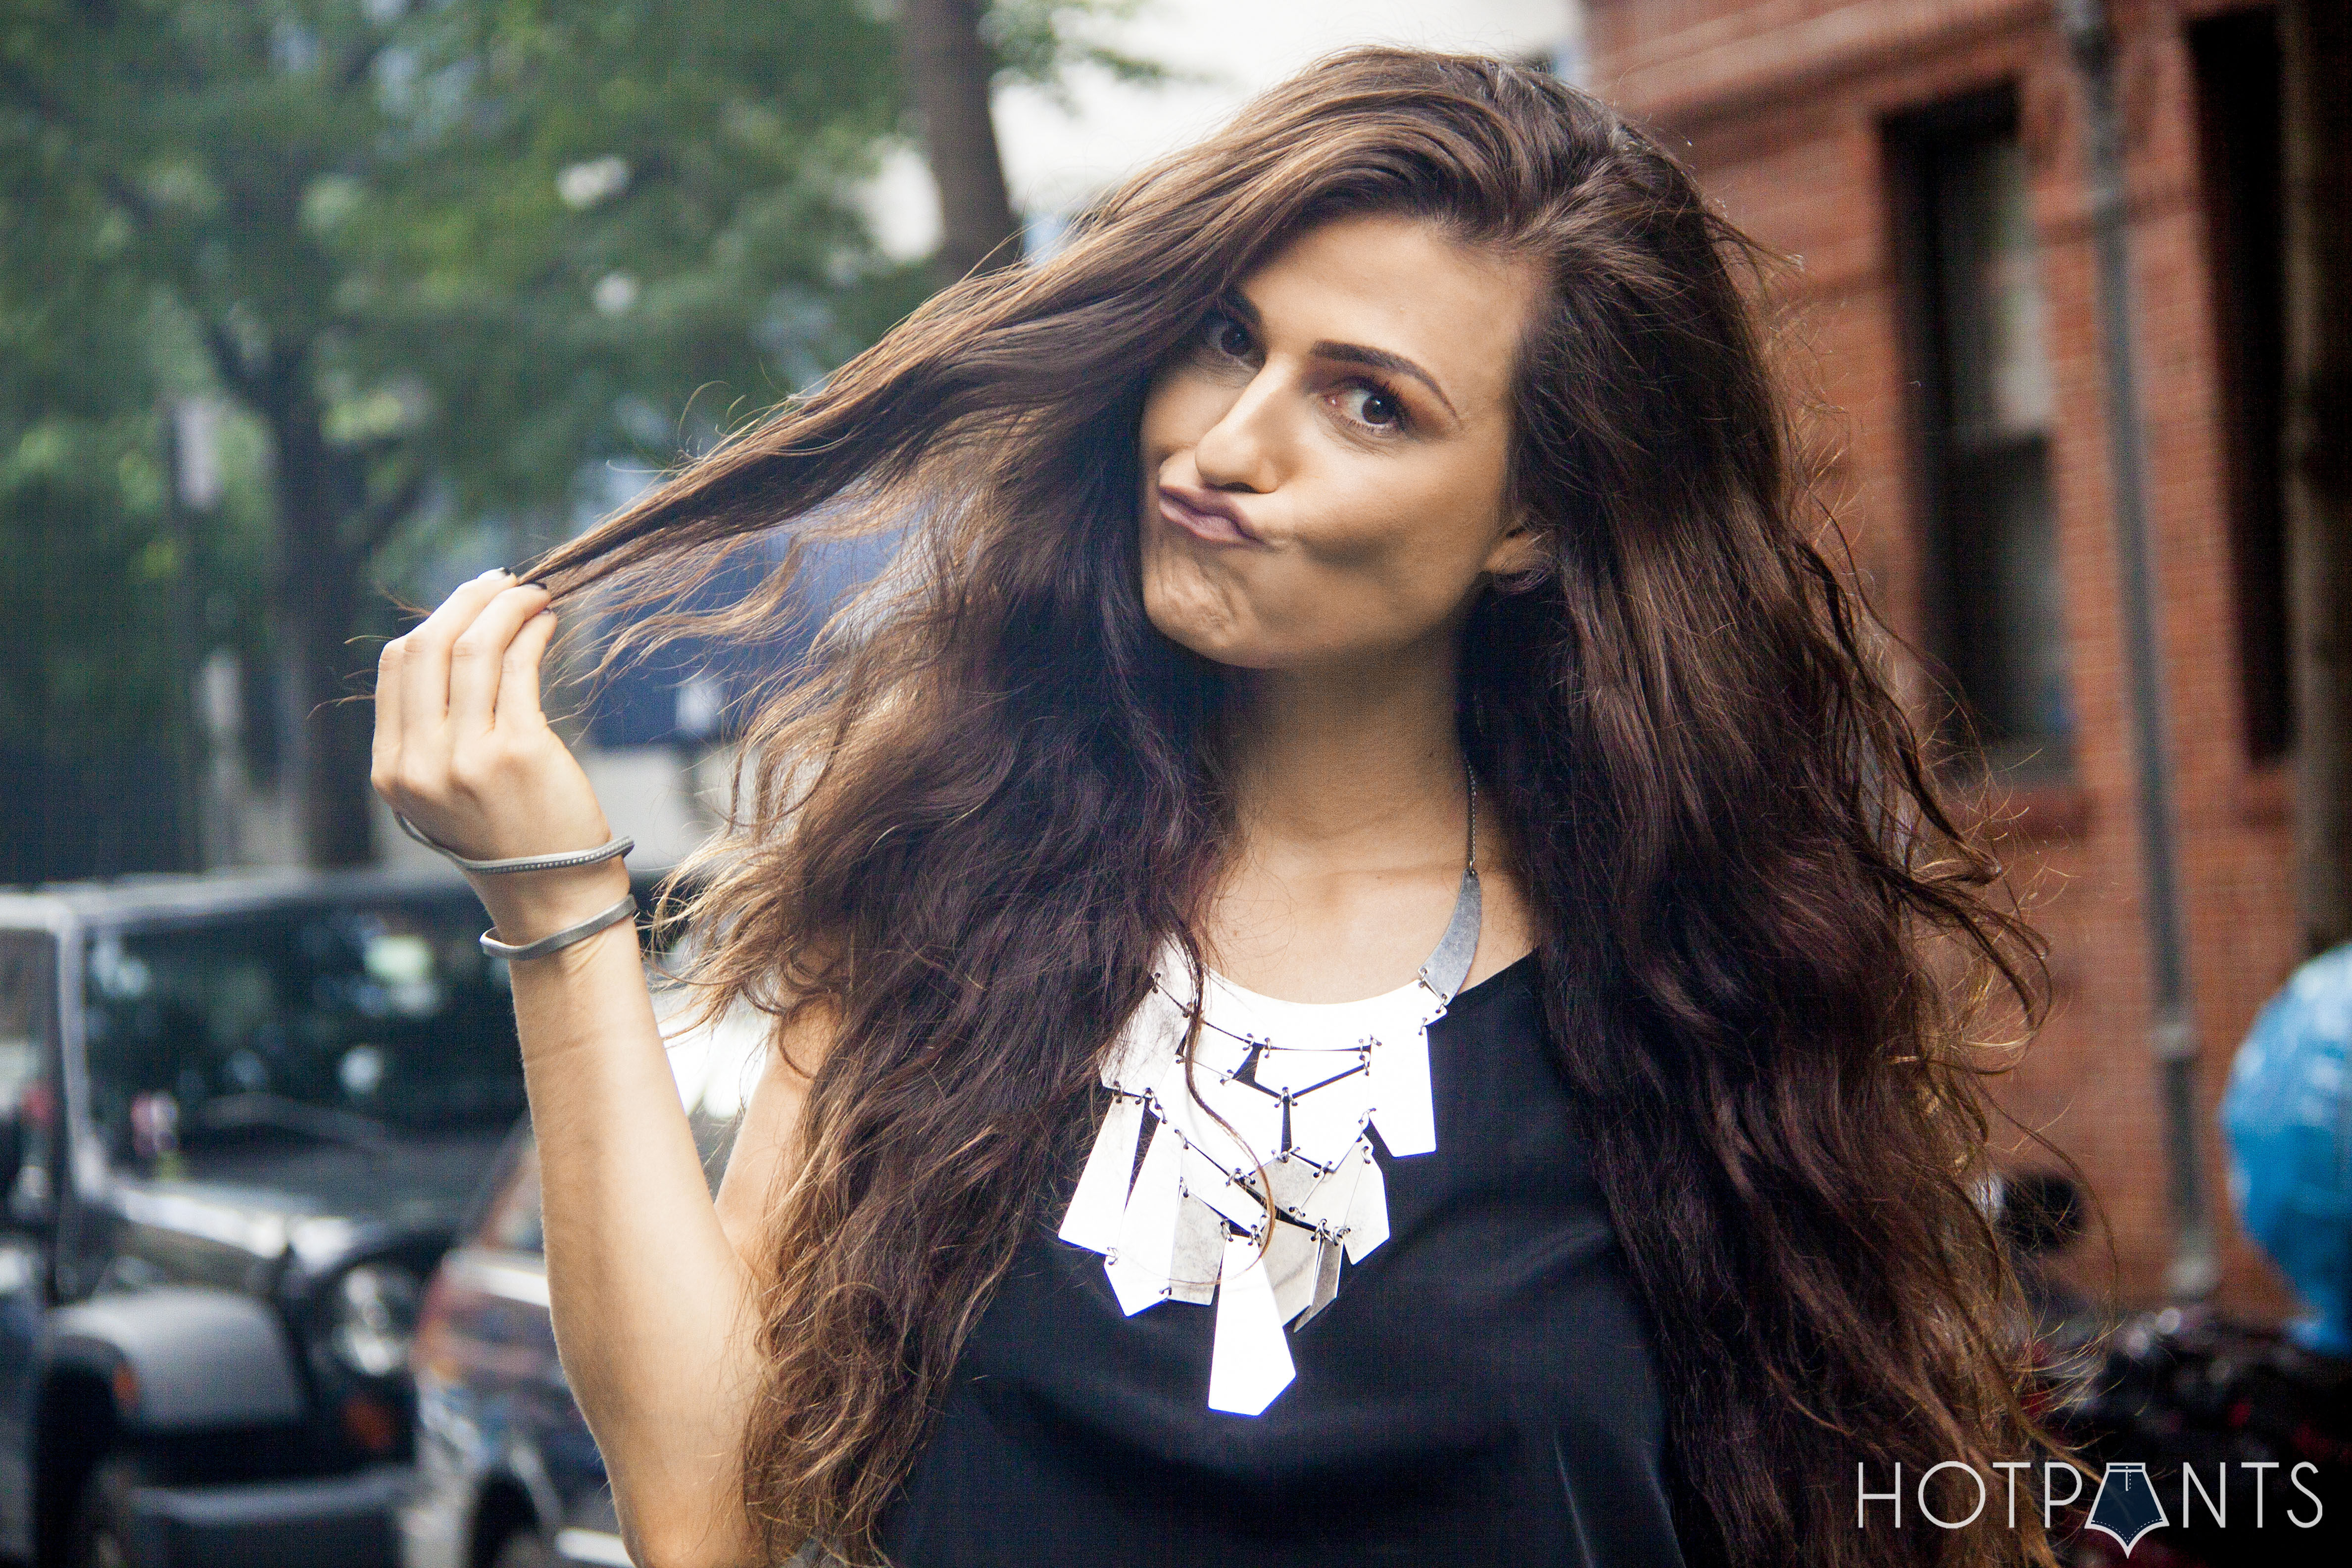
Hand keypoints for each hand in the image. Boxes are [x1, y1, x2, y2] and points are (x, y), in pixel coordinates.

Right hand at [372, 569, 628, 943]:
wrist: (552, 896)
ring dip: (508, 608)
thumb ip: (436, 729)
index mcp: (392, 770)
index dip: (436, 620)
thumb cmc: (509, 836)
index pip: (399, 666)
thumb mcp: (446, 789)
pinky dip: (533, 633)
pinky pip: (519, 667)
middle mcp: (420, 763)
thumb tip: (460, 638)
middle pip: (428, 646)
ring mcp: (465, 758)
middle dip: (468, 601)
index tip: (472, 600)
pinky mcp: (517, 752)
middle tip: (503, 582)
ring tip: (536, 595)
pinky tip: (548, 623)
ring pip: (474, 648)